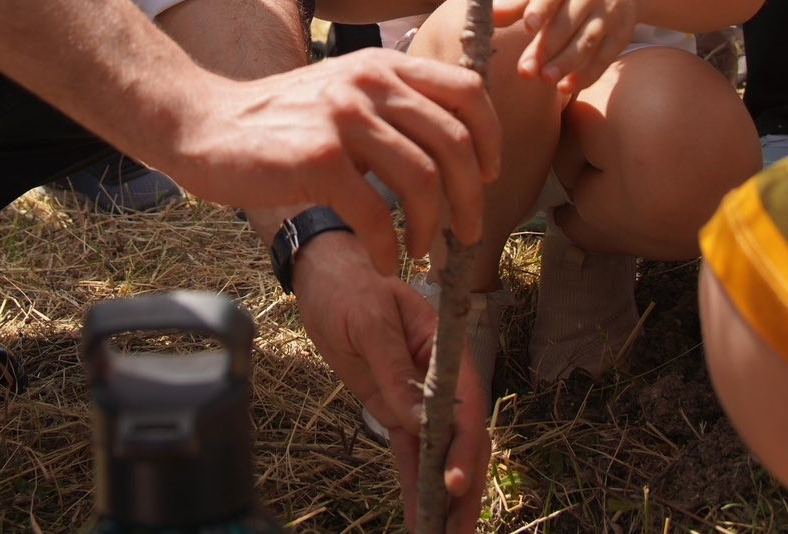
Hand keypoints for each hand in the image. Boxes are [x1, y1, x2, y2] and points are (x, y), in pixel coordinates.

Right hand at [167, 49, 501, 274]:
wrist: (204, 124)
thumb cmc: (277, 120)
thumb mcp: (343, 90)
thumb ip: (391, 102)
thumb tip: (452, 144)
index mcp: (384, 65)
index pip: (468, 89)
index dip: (490, 137)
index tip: (488, 175)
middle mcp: (370, 82)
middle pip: (456, 141)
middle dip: (472, 196)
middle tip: (466, 231)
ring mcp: (345, 118)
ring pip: (425, 178)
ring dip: (433, 226)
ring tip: (421, 250)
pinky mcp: (319, 159)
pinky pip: (378, 212)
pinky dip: (390, 246)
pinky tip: (384, 260)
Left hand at [292, 235, 488, 533]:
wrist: (323, 279)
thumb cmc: (350, 287)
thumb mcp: (370, 320)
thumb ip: (394, 368)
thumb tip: (418, 421)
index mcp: (445, 348)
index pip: (464, 405)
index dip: (464, 446)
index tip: (454, 481)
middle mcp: (440, 377)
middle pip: (461, 439)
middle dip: (463, 487)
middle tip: (457, 529)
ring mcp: (418, 397)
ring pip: (439, 454)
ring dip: (443, 497)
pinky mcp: (394, 409)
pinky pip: (411, 452)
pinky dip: (416, 485)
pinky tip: (420, 518)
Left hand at [493, 0, 634, 91]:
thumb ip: (519, 3)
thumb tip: (488, 15)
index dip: (540, 7)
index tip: (528, 25)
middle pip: (567, 23)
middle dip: (546, 48)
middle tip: (525, 70)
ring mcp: (607, 16)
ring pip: (587, 41)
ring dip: (566, 63)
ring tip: (545, 79)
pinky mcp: (620, 37)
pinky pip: (603, 58)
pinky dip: (586, 74)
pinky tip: (566, 87)